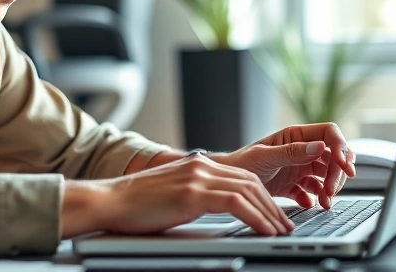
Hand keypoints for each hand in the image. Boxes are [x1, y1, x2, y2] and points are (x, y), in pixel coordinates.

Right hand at [61, 153, 293, 237]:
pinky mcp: (192, 193)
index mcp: (197, 165)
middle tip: (285, 224)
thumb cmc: (136, 204)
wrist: (110, 200)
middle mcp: (201, 166)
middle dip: (272, 205)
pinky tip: (264, 229)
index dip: (263, 195)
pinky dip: (255, 217)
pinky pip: (236, 203)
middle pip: (250, 181)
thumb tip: (212, 207)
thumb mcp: (172, 193)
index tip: (275, 213)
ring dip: (269, 213)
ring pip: (248, 191)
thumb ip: (194, 194)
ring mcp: (197, 177)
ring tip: (280, 231)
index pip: (242, 176)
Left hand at [214, 123, 355, 209]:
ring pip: (327, 176)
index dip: (341, 147)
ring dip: (329, 189)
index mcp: (295, 135)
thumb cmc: (241, 163)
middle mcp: (301, 150)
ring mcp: (300, 167)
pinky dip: (315, 198)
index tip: (345, 166)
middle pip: (333, 157)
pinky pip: (314, 191)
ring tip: (324, 203)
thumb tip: (319, 147)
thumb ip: (291, 152)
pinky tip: (306, 202)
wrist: (228, 184)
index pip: (329, 134)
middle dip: (337, 174)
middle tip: (331, 191)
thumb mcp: (265, 156)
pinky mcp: (295, 185)